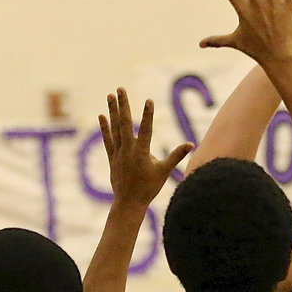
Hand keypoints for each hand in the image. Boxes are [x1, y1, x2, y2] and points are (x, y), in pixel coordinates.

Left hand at [100, 89, 191, 207]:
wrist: (129, 202)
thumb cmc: (149, 188)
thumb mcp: (164, 172)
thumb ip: (176, 156)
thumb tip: (190, 144)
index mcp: (142, 153)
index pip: (146, 130)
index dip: (148, 115)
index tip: (149, 101)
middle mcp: (128, 151)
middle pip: (125, 124)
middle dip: (123, 105)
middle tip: (120, 89)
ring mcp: (118, 153)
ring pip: (115, 128)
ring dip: (112, 111)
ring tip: (110, 95)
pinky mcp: (112, 157)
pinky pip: (107, 139)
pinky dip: (105, 127)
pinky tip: (102, 115)